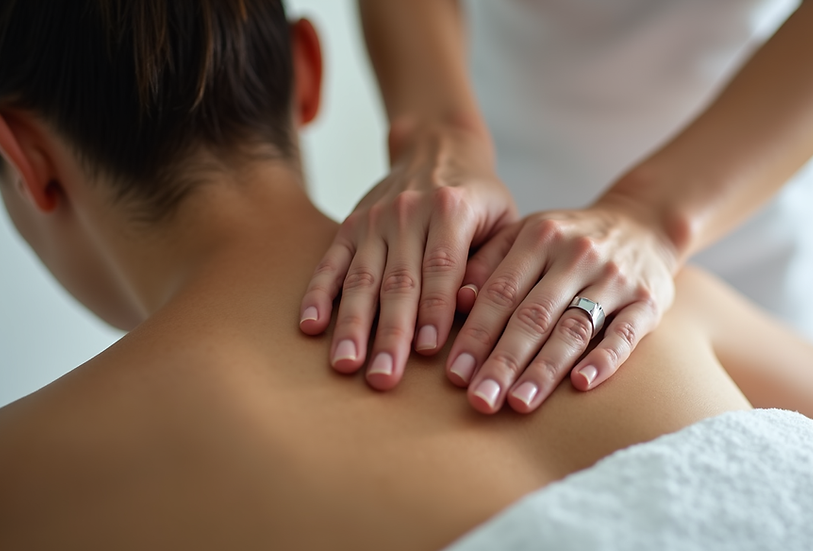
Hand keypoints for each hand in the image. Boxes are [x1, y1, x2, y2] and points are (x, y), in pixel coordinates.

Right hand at [299, 121, 516, 389]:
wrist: (438, 146)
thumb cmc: (480, 198)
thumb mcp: (502, 219)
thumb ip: (491, 261)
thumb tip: (471, 306)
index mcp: (451, 209)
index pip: (441, 267)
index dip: (434, 309)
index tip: (427, 350)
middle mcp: (408, 212)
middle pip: (397, 281)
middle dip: (389, 333)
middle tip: (383, 378)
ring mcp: (373, 219)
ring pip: (361, 278)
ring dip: (352, 324)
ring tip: (346, 364)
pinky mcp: (349, 225)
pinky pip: (330, 263)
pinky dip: (318, 294)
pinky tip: (310, 326)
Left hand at [446, 200, 678, 413]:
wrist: (644, 224)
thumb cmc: (569, 241)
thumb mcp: (527, 234)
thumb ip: (489, 262)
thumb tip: (457, 302)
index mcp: (539, 237)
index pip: (501, 292)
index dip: (476, 335)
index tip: (455, 374)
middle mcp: (576, 255)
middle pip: (533, 315)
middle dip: (503, 362)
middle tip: (481, 401)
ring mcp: (614, 278)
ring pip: (574, 328)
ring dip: (544, 369)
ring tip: (519, 403)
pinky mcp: (648, 300)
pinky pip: (625, 334)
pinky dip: (603, 359)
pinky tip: (581, 384)